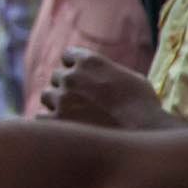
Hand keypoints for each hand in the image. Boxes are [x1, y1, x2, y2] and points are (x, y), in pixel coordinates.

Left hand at [39, 47, 172, 129]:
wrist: (145, 132)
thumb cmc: (143, 107)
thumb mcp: (130, 78)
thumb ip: (107, 71)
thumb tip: (100, 73)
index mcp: (90, 60)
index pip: (68, 56)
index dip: (75, 68)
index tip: (82, 80)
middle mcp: (72, 76)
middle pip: (57, 76)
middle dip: (67, 87)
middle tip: (82, 103)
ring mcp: (62, 98)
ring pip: (47, 96)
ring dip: (57, 104)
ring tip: (77, 117)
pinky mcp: (56, 120)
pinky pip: (42, 117)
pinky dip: (52, 123)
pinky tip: (69, 130)